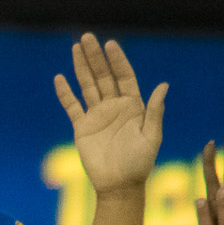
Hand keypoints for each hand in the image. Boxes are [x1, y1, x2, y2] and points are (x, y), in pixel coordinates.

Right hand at [53, 34, 167, 195]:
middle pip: (103, 76)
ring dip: (81, 67)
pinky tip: (60, 78)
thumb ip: (154, 111)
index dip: (117, 60)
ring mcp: (97, 116)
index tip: (110, 44)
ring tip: (76, 47)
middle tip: (87, 38)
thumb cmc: (139, 164)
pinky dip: (65, 93)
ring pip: (87, 86)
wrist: (119, 186)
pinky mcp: (82, 128)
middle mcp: (114, 106)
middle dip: (95, 57)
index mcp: (133, 106)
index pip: (124, 76)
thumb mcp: (151, 137)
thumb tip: (163, 86)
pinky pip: (72, 107)